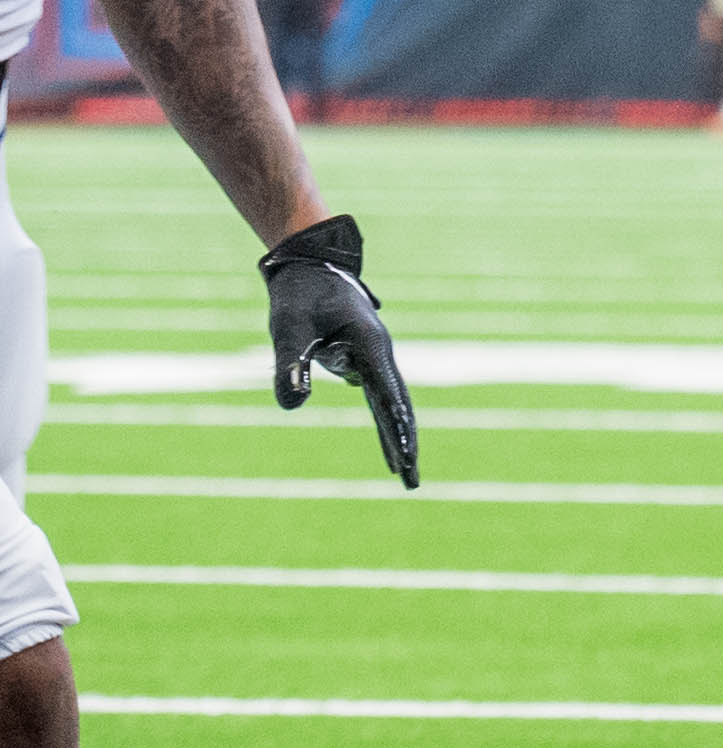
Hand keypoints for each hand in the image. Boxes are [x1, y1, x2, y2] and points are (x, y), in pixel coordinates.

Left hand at [261, 214, 417, 488]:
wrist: (308, 265)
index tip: (406, 460)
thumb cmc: (298, 294)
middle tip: (411, 482)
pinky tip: (389, 438)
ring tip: (401, 469)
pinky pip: (378, 396)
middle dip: (404, 444)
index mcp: (369, 345)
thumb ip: (288, 365)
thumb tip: (293, 406)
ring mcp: (372, 357)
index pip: (388, 396)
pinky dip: (385, 420)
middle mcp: (378, 353)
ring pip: (390, 403)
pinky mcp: (361, 359)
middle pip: (398, 406)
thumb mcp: (287, 328)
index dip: (397, 430)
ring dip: (396, 435)